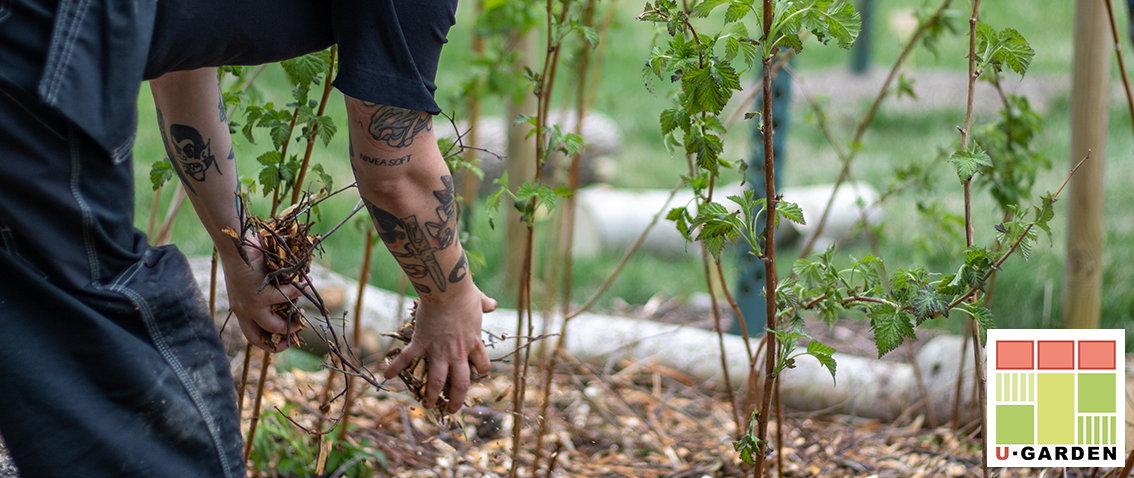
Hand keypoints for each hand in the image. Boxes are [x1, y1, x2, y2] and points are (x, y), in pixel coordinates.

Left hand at [221, 233, 304, 352]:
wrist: (236, 244)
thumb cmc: (244, 257)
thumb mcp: (250, 282)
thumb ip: (263, 293)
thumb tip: (288, 298)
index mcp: (240, 309)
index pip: (251, 336)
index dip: (269, 344)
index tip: (286, 340)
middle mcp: (244, 311)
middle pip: (259, 339)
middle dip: (282, 340)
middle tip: (297, 328)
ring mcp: (252, 306)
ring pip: (275, 325)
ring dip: (293, 319)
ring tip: (302, 309)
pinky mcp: (262, 295)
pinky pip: (287, 297)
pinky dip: (298, 289)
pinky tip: (303, 280)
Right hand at [384, 289, 496, 412]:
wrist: (447, 289)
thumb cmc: (464, 293)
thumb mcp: (479, 301)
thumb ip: (485, 304)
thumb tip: (491, 303)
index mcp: (473, 342)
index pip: (482, 366)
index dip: (480, 371)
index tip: (476, 373)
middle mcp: (457, 352)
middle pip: (460, 383)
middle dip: (457, 399)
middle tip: (453, 409)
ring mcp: (439, 350)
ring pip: (436, 380)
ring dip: (432, 395)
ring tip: (428, 404)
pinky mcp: (422, 342)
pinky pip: (407, 359)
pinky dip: (396, 367)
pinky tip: (386, 376)